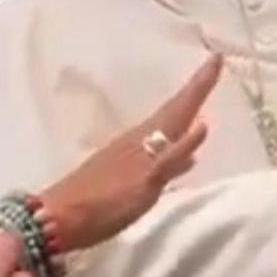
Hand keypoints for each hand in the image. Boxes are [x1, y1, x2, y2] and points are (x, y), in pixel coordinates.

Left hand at [40, 55, 220, 250]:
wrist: (59, 219)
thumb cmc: (105, 202)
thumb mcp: (144, 183)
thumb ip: (173, 157)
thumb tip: (203, 124)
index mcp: (147, 140)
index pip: (181, 106)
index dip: (201, 84)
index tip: (217, 57)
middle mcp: (139, 140)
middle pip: (173, 111)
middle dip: (194, 93)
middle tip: (213, 71)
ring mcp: (129, 154)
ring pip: (165, 129)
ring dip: (184, 116)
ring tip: (201, 106)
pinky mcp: (123, 170)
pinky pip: (159, 150)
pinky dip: (175, 146)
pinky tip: (183, 158)